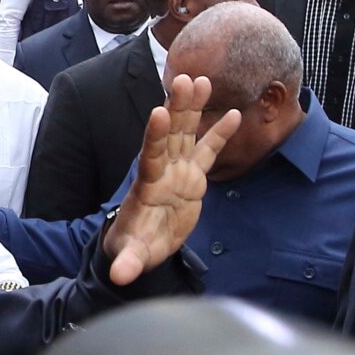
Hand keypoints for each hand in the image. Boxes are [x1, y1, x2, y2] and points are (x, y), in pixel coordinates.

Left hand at [103, 74, 241, 284]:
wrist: (142, 244)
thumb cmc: (133, 247)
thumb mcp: (131, 257)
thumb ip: (127, 263)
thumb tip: (120, 276)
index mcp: (147, 186)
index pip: (150, 156)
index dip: (154, 135)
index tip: (159, 111)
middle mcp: (161, 172)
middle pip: (169, 134)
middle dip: (176, 108)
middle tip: (183, 79)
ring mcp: (177, 171)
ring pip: (186, 134)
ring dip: (193, 109)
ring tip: (201, 80)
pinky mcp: (192, 177)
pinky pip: (207, 151)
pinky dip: (219, 134)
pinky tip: (234, 113)